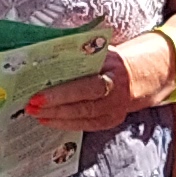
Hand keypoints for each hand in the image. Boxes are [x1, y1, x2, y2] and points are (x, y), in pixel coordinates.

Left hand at [27, 28, 175, 133]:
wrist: (145, 74)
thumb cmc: (115, 59)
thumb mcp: (104, 51)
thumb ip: (82, 53)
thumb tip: (47, 52)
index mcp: (115, 72)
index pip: (86, 87)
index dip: (61, 94)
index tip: (38, 95)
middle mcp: (117, 94)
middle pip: (82, 106)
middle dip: (54, 107)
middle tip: (31, 106)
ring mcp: (115, 111)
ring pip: (83, 119)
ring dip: (56, 117)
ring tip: (35, 114)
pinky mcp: (111, 121)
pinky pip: (86, 125)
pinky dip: (66, 124)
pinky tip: (49, 120)